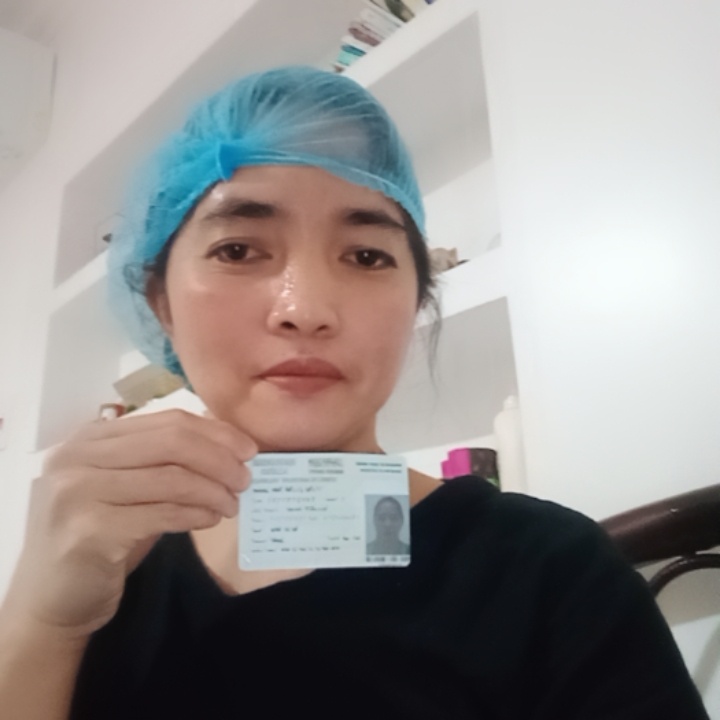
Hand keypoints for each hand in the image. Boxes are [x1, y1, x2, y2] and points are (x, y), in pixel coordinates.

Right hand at [3, 410, 255, 638]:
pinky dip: (196, 514)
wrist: (57, 597)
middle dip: (220, 459)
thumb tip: (231, 445)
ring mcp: (78, 491)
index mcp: (91, 436)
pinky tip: (211, 519)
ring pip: (171, 478)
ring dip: (213, 491)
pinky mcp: (88, 530)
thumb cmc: (104, 535)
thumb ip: (166, 460)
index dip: (216, 432)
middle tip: (246, 480)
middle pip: (172, 443)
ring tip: (232, 504)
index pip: (168, 420)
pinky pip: (162, 513)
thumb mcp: (133, 486)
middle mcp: (77, 456)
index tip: (248, 450)